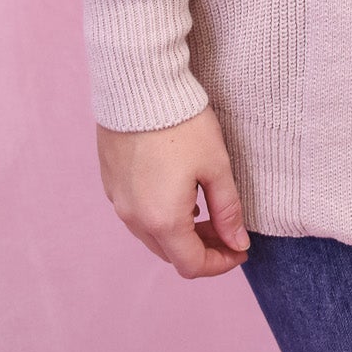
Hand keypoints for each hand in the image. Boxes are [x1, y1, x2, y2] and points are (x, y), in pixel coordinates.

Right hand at [96, 103, 250, 278]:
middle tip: (227, 228)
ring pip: (152, 236)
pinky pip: (137, 214)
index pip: (192, 265)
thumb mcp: (216, 166)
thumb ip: (228, 210)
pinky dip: (160, 215)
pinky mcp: (111, 183)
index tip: (240, 249)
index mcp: (163, 220)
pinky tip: (178, 191)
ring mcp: (118, 202)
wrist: (139, 85)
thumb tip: (237, 243)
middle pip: (171, 254)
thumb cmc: (183, 124)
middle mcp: (135, 218)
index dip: (220, 264)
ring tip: (205, 209)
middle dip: (202, 248)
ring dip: (180, 233)